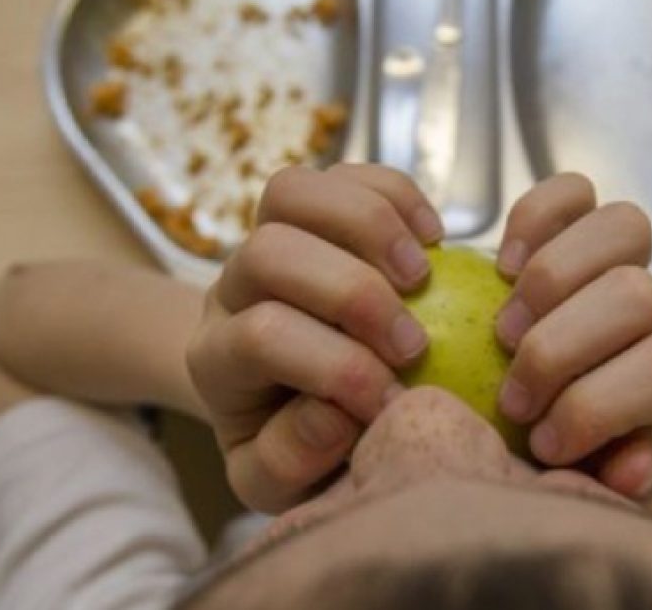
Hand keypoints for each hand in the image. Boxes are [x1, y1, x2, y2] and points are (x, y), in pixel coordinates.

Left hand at [185, 164, 442, 512]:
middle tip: (414, 345)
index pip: (261, 337)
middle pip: (268, 252)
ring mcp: (269, 237)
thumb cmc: (292, 444)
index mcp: (217, 360)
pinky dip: (395, 194)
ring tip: (424, 274)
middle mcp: (231, 289)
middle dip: (352, 293)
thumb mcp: (279, 479)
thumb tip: (332, 411)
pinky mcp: (314, 210)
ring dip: (369, 226)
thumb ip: (291, 460)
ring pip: (291, 192)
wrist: (281, 400)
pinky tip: (434, 239)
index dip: (335, 367)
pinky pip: (344, 173)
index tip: (392, 405)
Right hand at [494, 174, 651, 511]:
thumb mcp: (597, 471)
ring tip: (502, 331)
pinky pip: (572, 190)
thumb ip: (620, 480)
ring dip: (549, 279)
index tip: (543, 442)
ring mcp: (620, 257)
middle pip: (638, 294)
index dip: (599, 407)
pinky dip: (532, 218)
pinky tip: (502, 266)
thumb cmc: (577, 436)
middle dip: (560, 348)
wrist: (578, 374)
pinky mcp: (578, 221)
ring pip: (624, 226)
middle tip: (513, 394)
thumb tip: (632, 469)